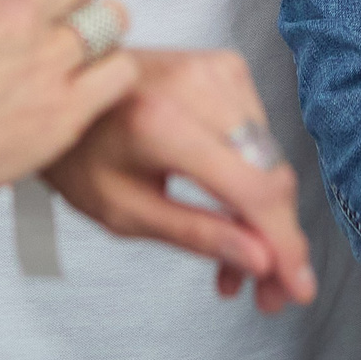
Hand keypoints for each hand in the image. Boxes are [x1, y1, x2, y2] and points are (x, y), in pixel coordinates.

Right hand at [0, 0, 139, 211]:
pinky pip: (120, 72)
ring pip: (110, 18)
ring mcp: (44, 56)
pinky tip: (97, 89)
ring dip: (101, 34)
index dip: (4, 8)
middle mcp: (14, 12)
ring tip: (90, 54)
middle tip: (65, 22)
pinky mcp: (66, 104)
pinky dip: (113, 77)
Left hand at [42, 48, 318, 310]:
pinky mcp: (223, 67)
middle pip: (270, 177)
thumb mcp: (122, 211)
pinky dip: (253, 179)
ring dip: (263, 217)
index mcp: (161, 122)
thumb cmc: (80, 152)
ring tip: (236, 261)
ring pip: (271, 161)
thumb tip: (261, 261)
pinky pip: (260, 137)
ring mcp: (213, 69)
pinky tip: (232, 214)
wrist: (62, 88)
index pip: (251, 189)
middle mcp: (196, 86)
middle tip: (267, 293)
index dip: (284, 244)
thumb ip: (195, 235)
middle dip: (276, 242)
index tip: (298, 288)